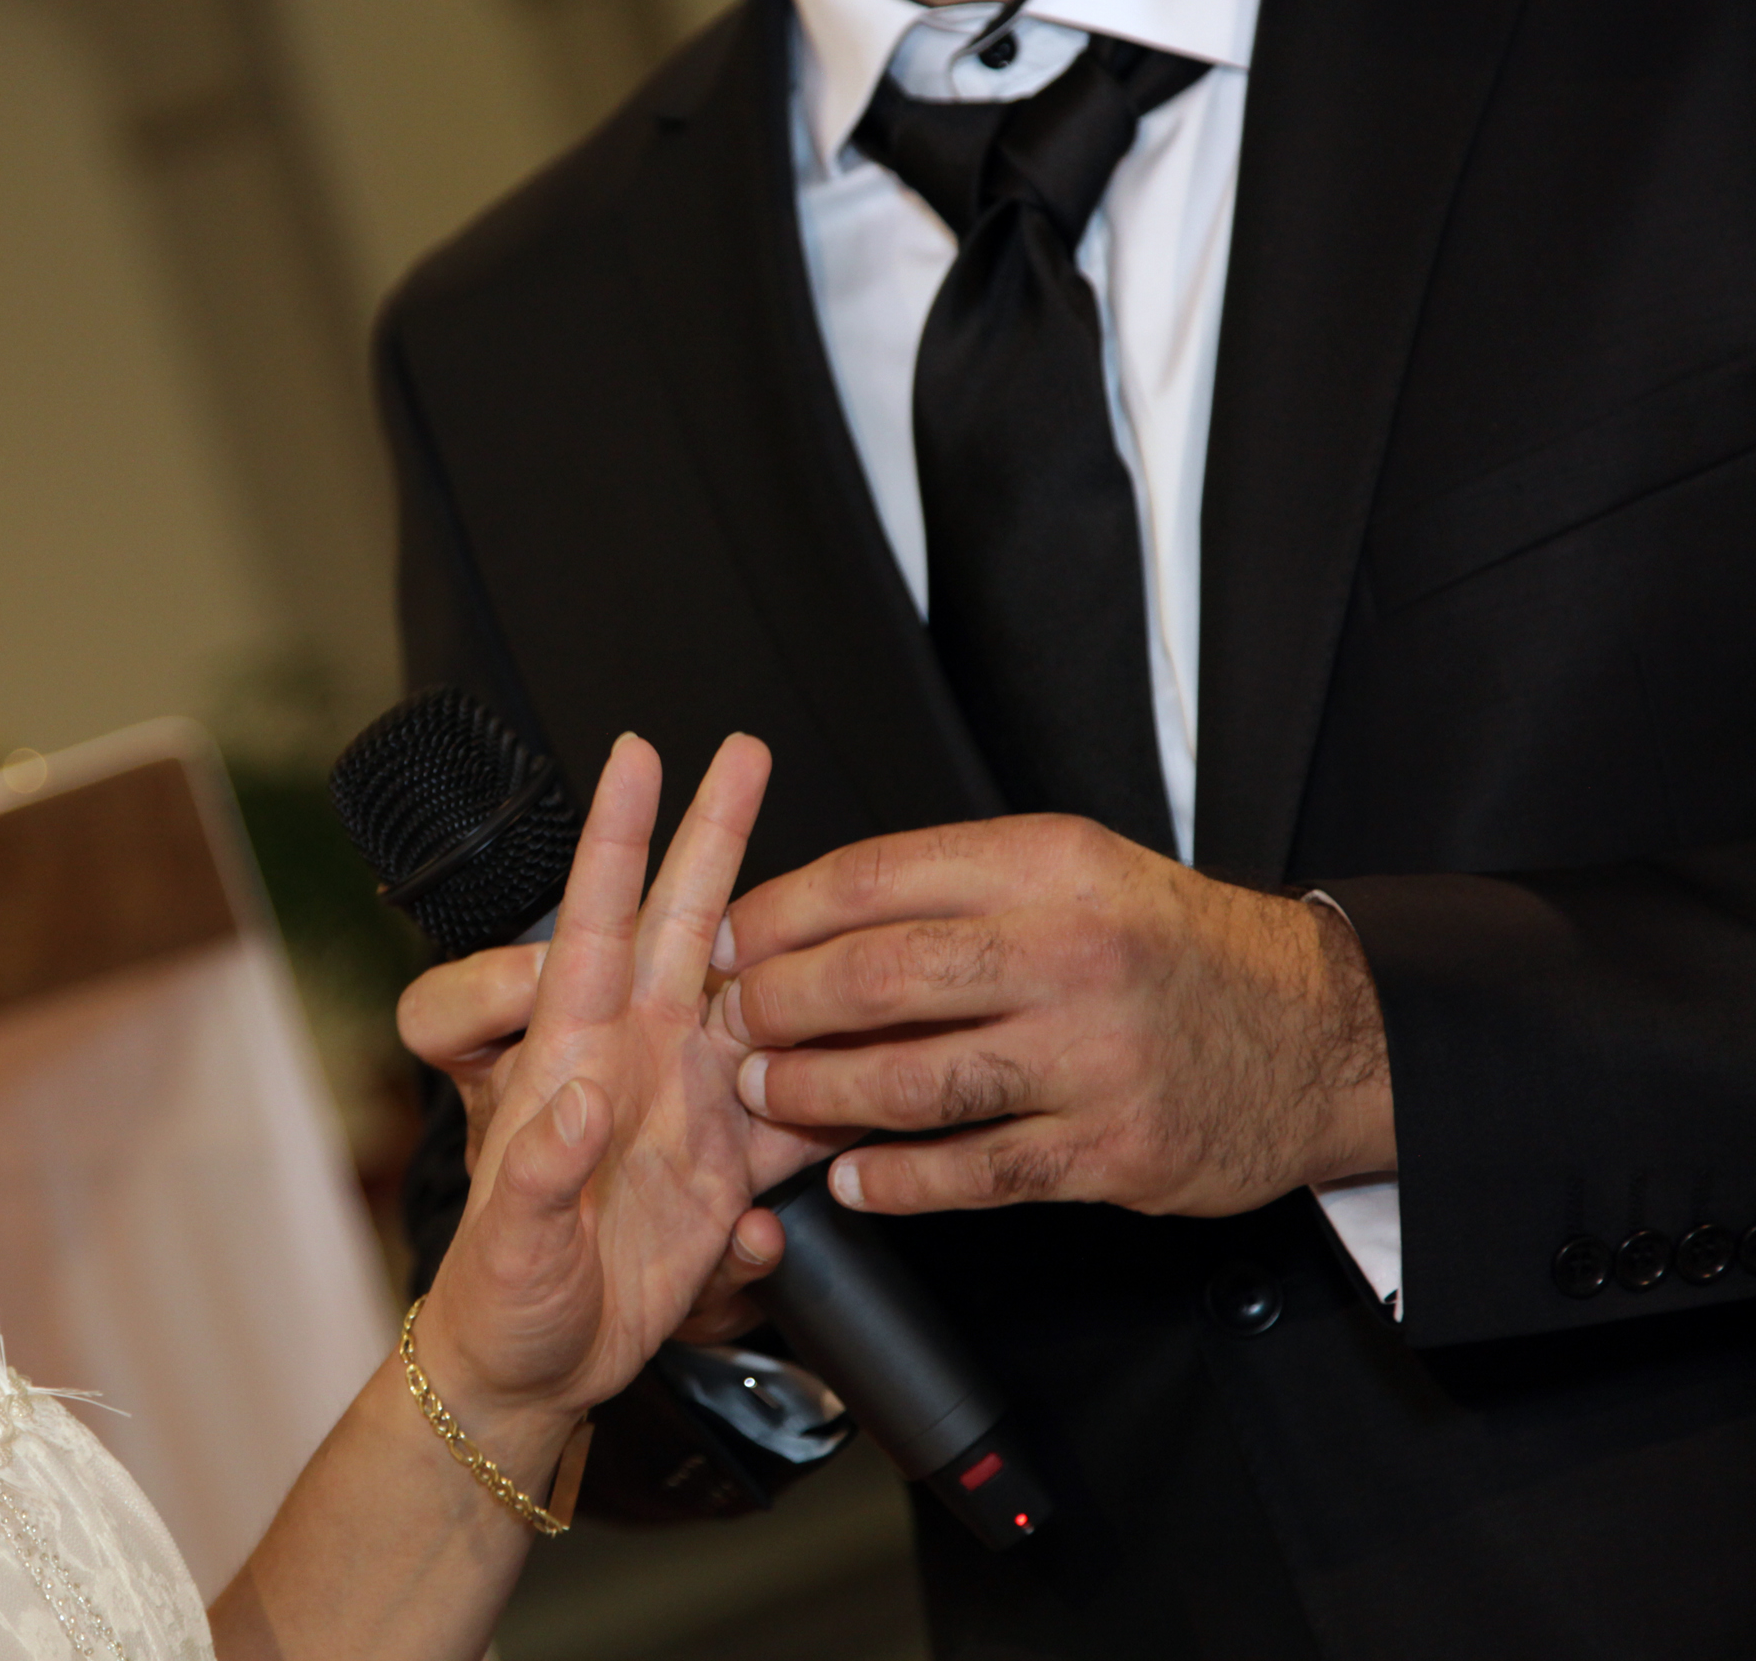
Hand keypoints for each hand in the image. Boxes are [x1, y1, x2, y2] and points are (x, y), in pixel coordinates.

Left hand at [406, 733, 850, 1433]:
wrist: (536, 1366)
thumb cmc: (499, 1298)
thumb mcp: (507, 1244)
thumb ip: (536, 1173)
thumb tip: (578, 1105)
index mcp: (571, 1055)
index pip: (592, 920)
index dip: (616, 836)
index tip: (639, 755)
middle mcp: (633, 1058)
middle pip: (682, 922)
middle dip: (715, 832)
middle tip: (746, 747)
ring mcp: (688, 1103)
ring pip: (756, 996)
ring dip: (799, 939)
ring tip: (847, 876)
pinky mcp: (731, 1164)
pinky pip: (798, 1100)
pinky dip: (841, 1073)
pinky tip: (885, 1037)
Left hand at [717, 815, 1391, 1218]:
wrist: (1318, 1032)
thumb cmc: (1172, 948)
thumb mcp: (1075, 870)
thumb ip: (955, 886)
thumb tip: (808, 918)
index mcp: (1048, 865)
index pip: (873, 878)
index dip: (776, 914)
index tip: (726, 940)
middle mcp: (1070, 951)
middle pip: (877, 976)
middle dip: (777, 1006)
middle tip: (731, 1024)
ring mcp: (1093, 1056)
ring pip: (914, 1080)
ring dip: (817, 1094)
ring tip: (767, 1096)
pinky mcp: (1112, 1148)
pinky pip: (975, 1171)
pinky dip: (898, 1180)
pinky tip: (852, 1177)